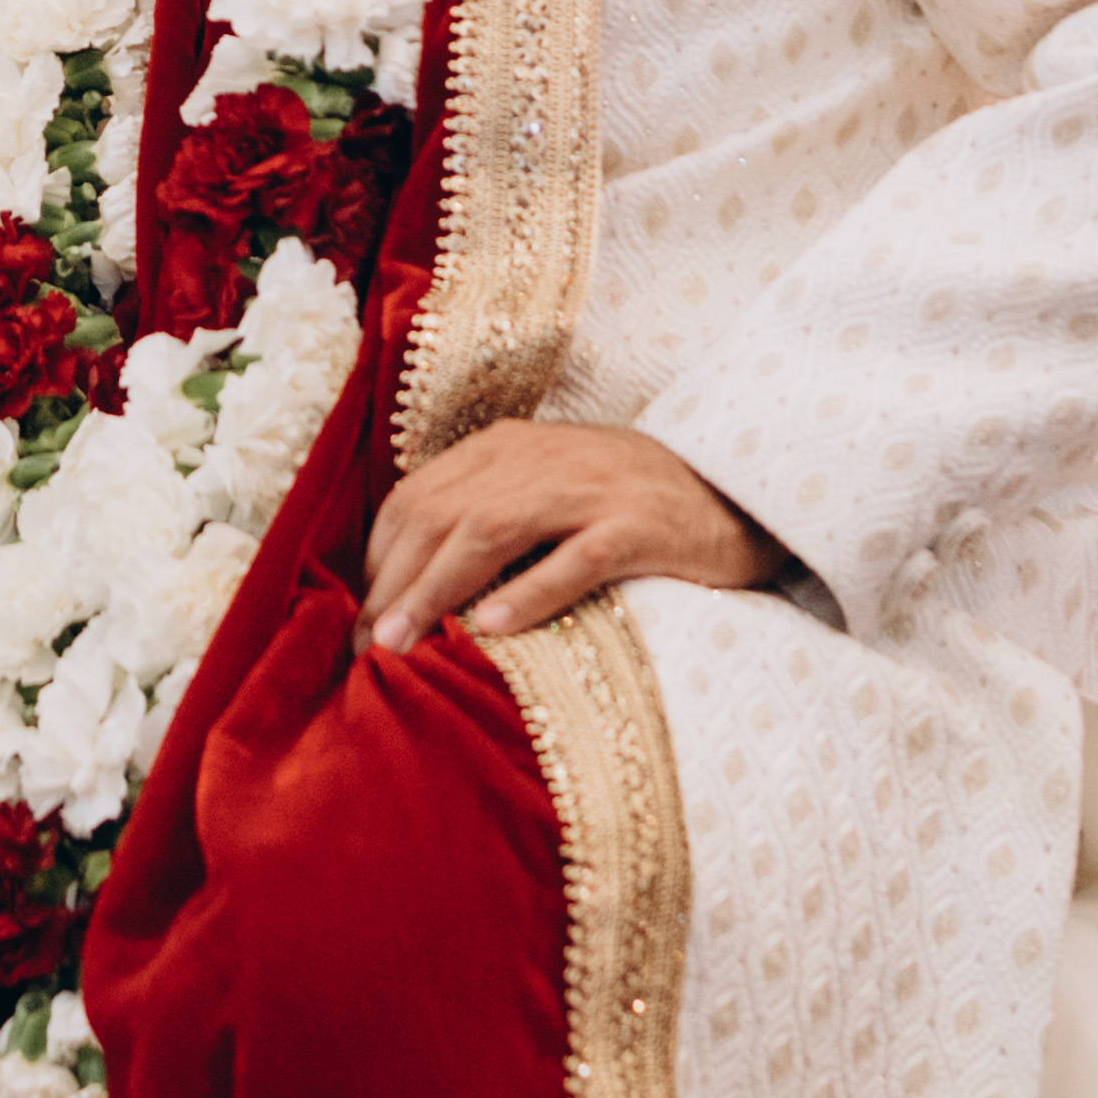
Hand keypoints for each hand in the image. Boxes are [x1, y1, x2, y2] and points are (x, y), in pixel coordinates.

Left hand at [356, 416, 785, 649]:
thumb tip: (412, 589)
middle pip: (441, 515)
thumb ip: (488, 521)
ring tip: (407, 646)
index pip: (418, 497)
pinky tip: (491, 630)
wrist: (737, 494)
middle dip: (396, 584)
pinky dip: (527, 594)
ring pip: (489, 532)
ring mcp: (590, 490)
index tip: (360, 619)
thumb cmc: (631, 507)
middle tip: (369, 649)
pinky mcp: (637, 526)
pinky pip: (573, 560)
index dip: (380, 560)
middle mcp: (539, 459)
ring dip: (438, 591)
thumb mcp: (548, 496)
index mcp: (507, 448)